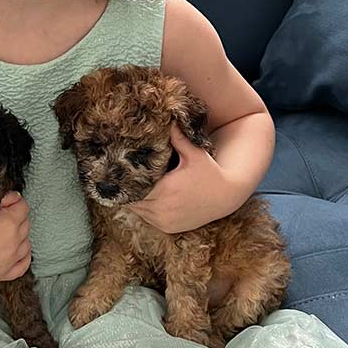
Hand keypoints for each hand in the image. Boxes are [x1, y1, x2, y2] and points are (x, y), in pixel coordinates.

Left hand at [128, 124, 245, 233]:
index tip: (122, 168)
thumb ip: (179, 138)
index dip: (126, 178)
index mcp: (165, 190)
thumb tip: (168, 118)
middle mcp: (162, 209)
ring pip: (137, 210)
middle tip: (121, 174)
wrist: (226, 197)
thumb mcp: (195, 154)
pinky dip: (144, 208)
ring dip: (134, 198)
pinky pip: (146, 218)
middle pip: (132, 198)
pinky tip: (143, 195)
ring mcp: (164, 221)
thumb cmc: (209, 172)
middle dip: (128, 187)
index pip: (133, 187)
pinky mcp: (168, 228)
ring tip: (130, 183)